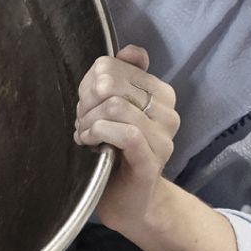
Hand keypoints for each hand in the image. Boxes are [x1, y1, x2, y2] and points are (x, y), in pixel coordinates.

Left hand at [74, 45, 179, 233]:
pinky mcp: (152, 159)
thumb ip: (120, 78)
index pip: (111, 66)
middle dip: (85, 101)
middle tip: (82, 120)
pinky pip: (125, 133)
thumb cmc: (116, 151)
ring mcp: (164, 137)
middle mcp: (168, 112)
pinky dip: (98, 133)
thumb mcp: (113, 110)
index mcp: (160, 93)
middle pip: (109, 83)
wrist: (128, 200)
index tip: (84, 103)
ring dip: (88, 120)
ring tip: (83, 133)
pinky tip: (88, 142)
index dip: (87, 83)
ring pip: (114, 105)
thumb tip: (130, 50)